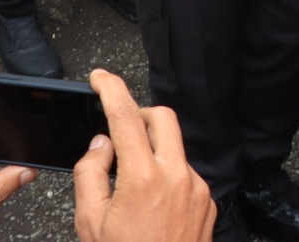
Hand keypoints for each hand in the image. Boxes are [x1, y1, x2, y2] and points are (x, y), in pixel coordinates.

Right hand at [74, 70, 213, 241]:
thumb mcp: (90, 222)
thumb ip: (91, 173)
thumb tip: (101, 145)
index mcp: (143, 178)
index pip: (125, 116)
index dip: (111, 88)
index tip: (101, 77)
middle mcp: (177, 177)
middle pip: (162, 119)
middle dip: (139, 117)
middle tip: (118, 136)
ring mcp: (197, 189)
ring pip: (175, 148)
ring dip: (152, 152)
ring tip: (130, 187)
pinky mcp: (208, 203)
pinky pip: (186, 174)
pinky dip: (167, 177)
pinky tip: (151, 208)